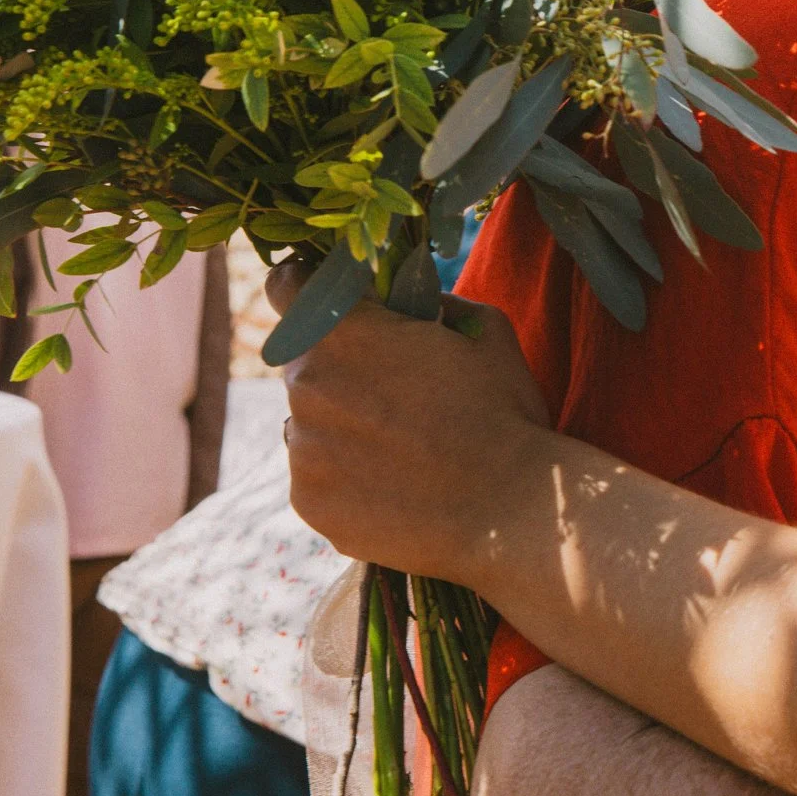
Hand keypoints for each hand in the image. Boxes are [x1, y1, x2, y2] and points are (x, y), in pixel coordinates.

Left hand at [273, 261, 552, 581]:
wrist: (510, 510)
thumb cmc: (504, 411)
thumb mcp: (485, 330)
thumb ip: (431, 302)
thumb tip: (407, 304)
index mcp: (345, 332)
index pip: (286, 286)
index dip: (308, 290)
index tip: (333, 304)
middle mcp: (307, 386)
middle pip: (305, 361)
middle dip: (342, 366)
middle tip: (399, 391)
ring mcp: (302, 449)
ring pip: (310, 421)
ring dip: (342, 424)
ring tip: (404, 447)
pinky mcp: (307, 501)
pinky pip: (316, 473)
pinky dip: (346, 475)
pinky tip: (396, 484)